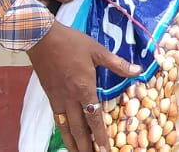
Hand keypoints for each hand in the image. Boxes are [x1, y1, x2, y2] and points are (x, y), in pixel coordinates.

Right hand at [27, 21, 140, 151]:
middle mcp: (70, 99)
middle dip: (86, 147)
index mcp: (84, 89)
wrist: (41, 38)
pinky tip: (66, 135)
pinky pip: (57, 119)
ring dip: (72, 143)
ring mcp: (58, 99)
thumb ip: (117, 64)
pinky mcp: (50, 96)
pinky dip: (62, 130)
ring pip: (65, 127)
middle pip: (78, 130)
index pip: (94, 119)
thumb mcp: (97, 50)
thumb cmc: (70, 42)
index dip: (100, 137)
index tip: (105, 150)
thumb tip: (137, 70)